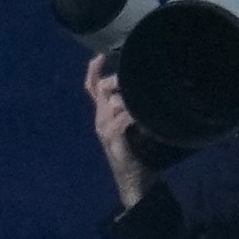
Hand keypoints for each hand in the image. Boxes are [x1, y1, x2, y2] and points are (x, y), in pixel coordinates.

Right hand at [87, 54, 149, 208]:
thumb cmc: (137, 153)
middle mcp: (100, 120)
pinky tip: (143, 119)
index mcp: (103, 116)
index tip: (100, 56)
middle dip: (119, 81)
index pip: (92, 89)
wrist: (134, 182)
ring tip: (146, 110)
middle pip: (102, 89)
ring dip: (130, 100)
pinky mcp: (113, 140)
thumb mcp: (134, 127)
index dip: (93, 71)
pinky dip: (133, 115)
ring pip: (113, 102)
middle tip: (138, 85)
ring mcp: (104, 130)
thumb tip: (147, 90)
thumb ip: (134, 110)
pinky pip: (121, 118)